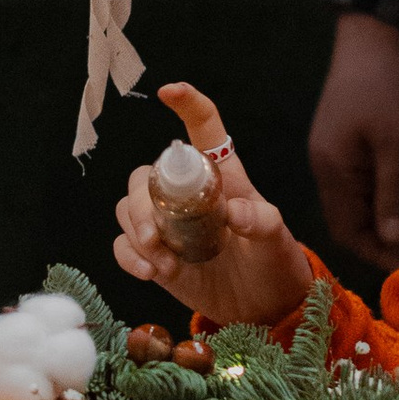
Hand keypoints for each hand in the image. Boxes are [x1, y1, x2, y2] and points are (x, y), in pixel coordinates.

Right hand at [113, 89, 315, 322]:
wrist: (264, 307)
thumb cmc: (273, 261)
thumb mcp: (274, 238)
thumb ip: (259, 221)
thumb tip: (234, 214)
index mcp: (221, 176)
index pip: (204, 129)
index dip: (188, 104)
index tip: (169, 91)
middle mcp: (188, 194)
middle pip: (146, 176)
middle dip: (141, 202)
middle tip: (155, 237)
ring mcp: (168, 225)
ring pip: (128, 208)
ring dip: (135, 232)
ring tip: (161, 263)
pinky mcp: (155, 255)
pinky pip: (124, 245)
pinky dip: (129, 256)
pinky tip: (150, 273)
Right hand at [308, 12, 398, 267]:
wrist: (376, 32)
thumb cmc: (388, 83)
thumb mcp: (397, 140)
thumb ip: (394, 192)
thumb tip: (391, 241)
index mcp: (333, 170)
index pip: (350, 232)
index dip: (382, 253)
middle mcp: (329, 168)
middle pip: (355, 223)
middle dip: (391, 241)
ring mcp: (338, 156)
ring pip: (364, 206)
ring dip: (394, 222)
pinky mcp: (351, 145)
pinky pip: (368, 187)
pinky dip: (392, 202)